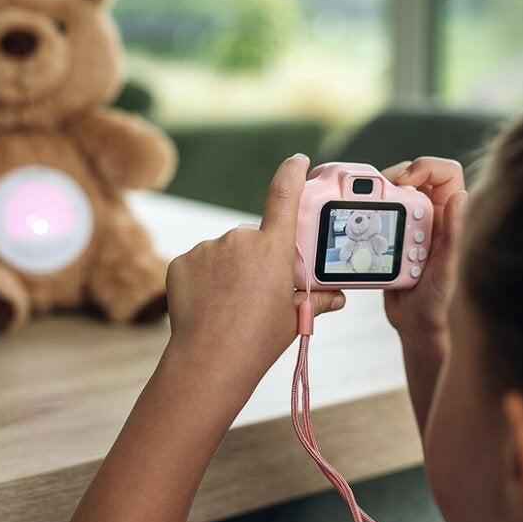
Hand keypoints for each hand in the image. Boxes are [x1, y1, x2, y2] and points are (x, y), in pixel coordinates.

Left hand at [164, 154, 344, 380]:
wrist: (210, 360)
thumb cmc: (259, 340)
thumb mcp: (295, 318)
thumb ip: (318, 300)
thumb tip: (339, 297)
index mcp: (273, 247)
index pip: (285, 194)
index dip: (292, 172)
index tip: (298, 160)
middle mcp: (240, 238)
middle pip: (253, 238)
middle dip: (256, 257)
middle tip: (256, 291)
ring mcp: (208, 248)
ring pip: (224, 252)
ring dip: (229, 268)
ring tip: (230, 304)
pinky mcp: (182, 261)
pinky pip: (199, 264)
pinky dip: (204, 278)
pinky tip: (208, 303)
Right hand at [382, 157, 466, 348]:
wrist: (417, 326)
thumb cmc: (441, 302)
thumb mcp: (450, 268)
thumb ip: (455, 233)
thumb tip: (460, 197)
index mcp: (451, 217)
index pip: (446, 174)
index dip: (426, 167)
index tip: (405, 181)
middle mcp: (432, 216)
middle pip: (414, 177)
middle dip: (393, 177)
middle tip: (377, 192)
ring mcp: (411, 226)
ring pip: (393, 194)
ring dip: (378, 197)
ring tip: (367, 211)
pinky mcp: (392, 238)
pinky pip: (378, 216)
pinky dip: (367, 216)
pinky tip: (361, 226)